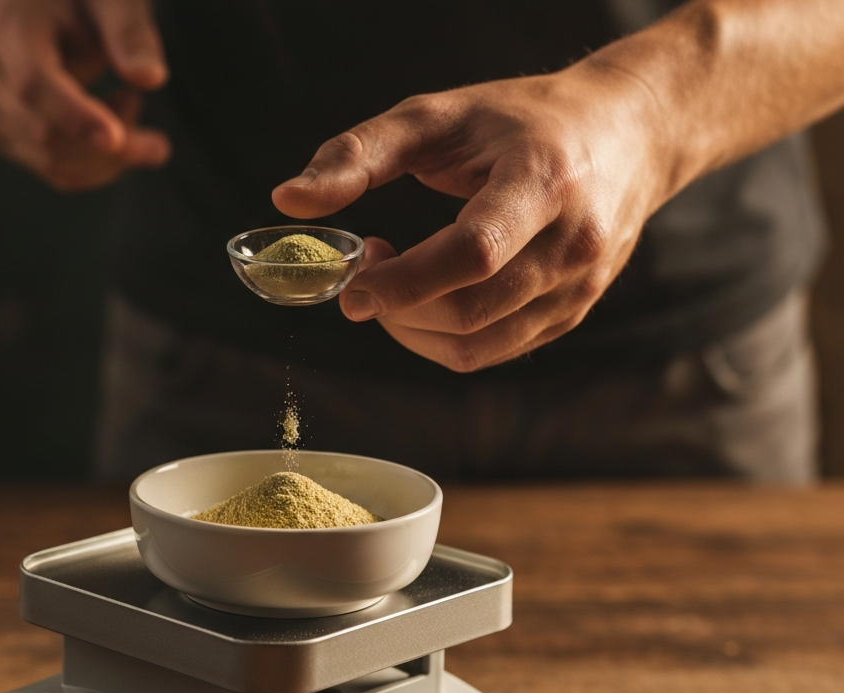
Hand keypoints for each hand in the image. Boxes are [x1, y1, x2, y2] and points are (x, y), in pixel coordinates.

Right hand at [0, 0, 170, 190]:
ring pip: (52, 163)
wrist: (55, 2)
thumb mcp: (115, 0)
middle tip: (154, 132)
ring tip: (131, 106)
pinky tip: (117, 130)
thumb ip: (130, 32)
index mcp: (8, 26)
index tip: (118, 140)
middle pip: (45, 134)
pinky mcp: (4, 132)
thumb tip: (149, 78)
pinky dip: (97, 167)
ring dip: (108, 158)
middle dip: (111, 147)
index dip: (75, 118)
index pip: (34, 85)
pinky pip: (55, 171)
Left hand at [272, 65, 667, 371]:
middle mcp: (572, 243)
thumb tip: (288, 200)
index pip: (473, 254)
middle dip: (399, 309)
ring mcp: (578, 288)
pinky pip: (493, 352)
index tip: (353, 287)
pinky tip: (429, 300)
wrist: (630, 135)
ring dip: (414, 331)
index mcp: (544, 182)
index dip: (405, 282)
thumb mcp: (441, 115)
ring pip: (477, 346)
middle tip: (366, 274)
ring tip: (393, 286)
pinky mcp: (572, 314)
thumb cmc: (525, 120)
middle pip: (469, 311)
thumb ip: (359, 153)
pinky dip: (443, 339)